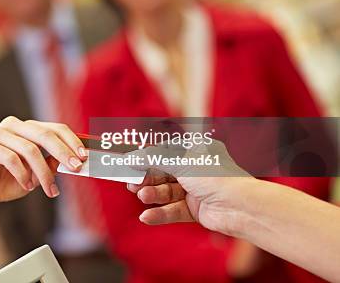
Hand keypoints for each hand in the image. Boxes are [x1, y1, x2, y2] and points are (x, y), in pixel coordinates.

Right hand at [0, 116, 86, 208]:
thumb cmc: (6, 182)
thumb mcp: (35, 176)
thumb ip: (51, 166)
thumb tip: (74, 161)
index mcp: (27, 129)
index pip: (54, 128)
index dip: (71, 141)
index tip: (84, 156)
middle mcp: (13, 126)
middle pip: (44, 134)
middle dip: (63, 152)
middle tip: (75, 168)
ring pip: (29, 149)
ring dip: (43, 173)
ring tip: (48, 190)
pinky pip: (10, 158)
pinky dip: (22, 174)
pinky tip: (26, 185)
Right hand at [126, 140, 255, 236]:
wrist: (241, 206)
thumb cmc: (215, 176)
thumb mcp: (180, 162)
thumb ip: (154, 159)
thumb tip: (131, 156)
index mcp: (196, 151)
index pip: (165, 152)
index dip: (146, 158)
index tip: (128, 162)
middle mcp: (196, 170)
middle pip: (163, 174)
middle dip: (147, 179)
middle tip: (131, 183)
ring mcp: (196, 191)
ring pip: (167, 192)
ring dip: (153, 195)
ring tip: (142, 196)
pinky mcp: (196, 210)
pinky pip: (174, 211)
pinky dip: (160, 213)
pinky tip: (146, 216)